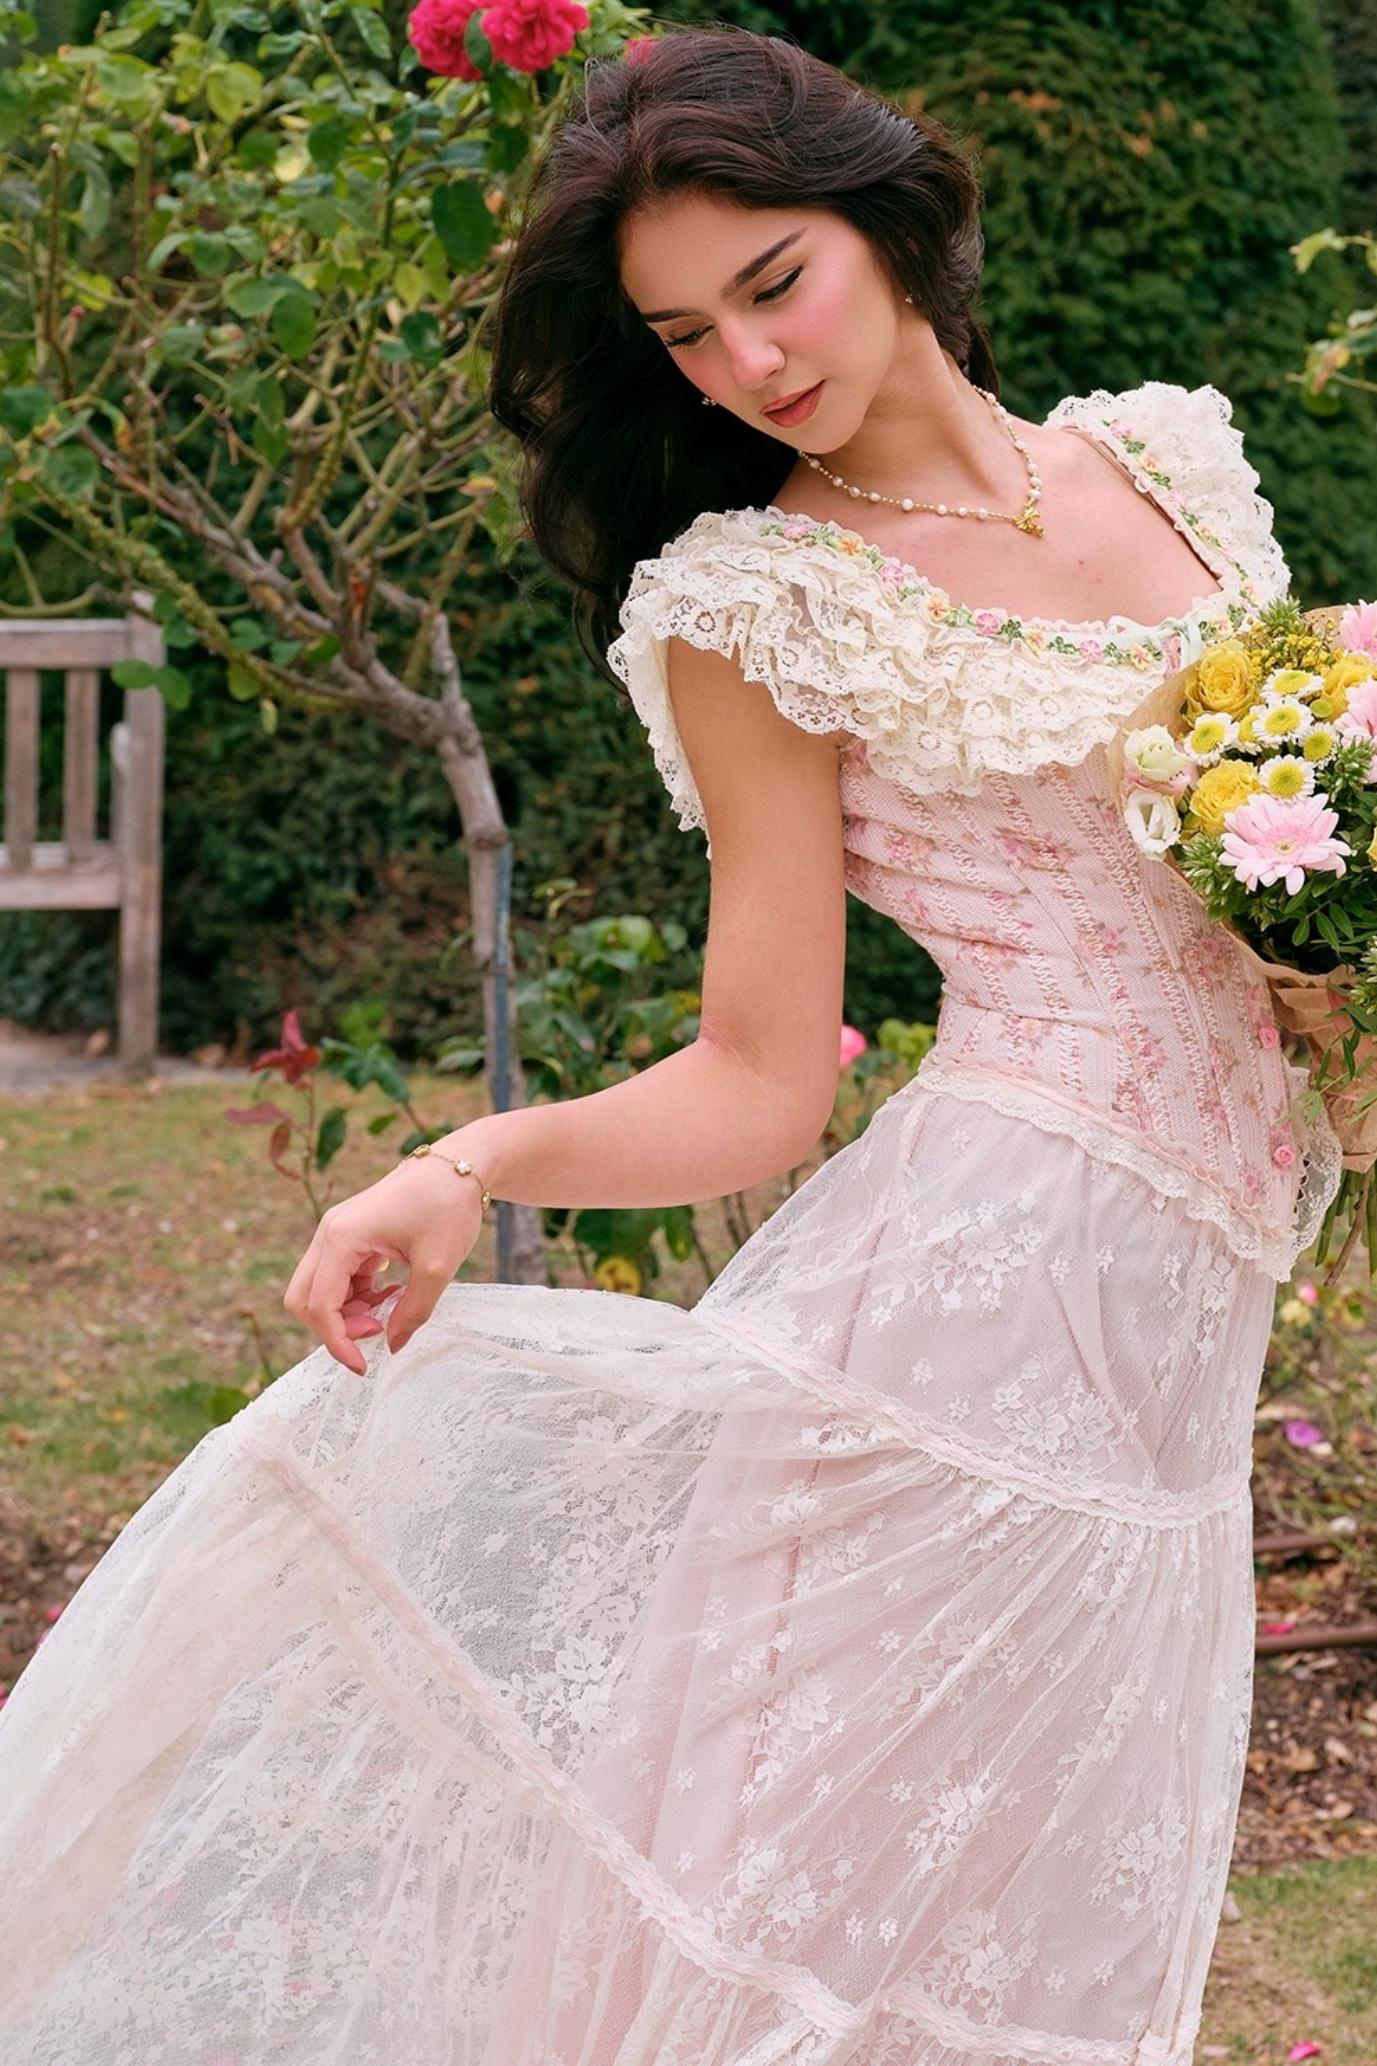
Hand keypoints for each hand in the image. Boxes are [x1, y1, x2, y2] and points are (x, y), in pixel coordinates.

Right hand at [282, 1153, 484, 1373]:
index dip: (337, 1342)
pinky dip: (357, 1296)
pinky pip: (339, 1277)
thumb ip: (412, 1312)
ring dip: (348, 1312)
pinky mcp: (351, 1235)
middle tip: (377, 1332)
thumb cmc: (449, 1206)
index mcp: (342, 1238)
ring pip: (320, 1289)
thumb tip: (392, 1346)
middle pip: (304, 1298)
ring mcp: (338, 1232)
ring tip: (391, 1311)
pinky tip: (391, 1294)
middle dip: (334, 1327)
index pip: (319, 1305)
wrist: (461, 1166)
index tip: (364, 1365)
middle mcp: (330, 1233)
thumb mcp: (437, 1267)